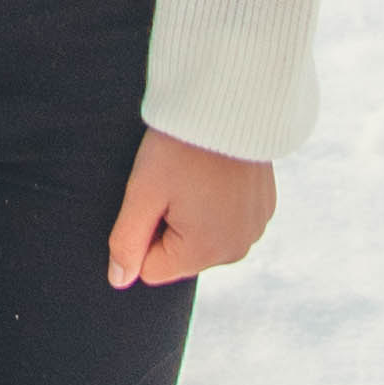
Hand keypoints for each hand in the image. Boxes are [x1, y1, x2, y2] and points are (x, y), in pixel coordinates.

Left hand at [109, 130, 274, 286]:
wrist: (230, 104)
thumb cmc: (180, 147)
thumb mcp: (143, 192)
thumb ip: (127, 242)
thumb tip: (118, 280)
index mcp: (205, 252)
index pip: (152, 267)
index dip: (143, 232)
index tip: (155, 197)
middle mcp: (236, 250)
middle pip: (180, 255)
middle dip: (170, 225)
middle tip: (175, 183)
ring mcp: (254, 229)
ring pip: (203, 238)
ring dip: (193, 214)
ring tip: (196, 175)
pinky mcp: (265, 208)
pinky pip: (227, 220)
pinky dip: (217, 202)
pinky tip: (217, 172)